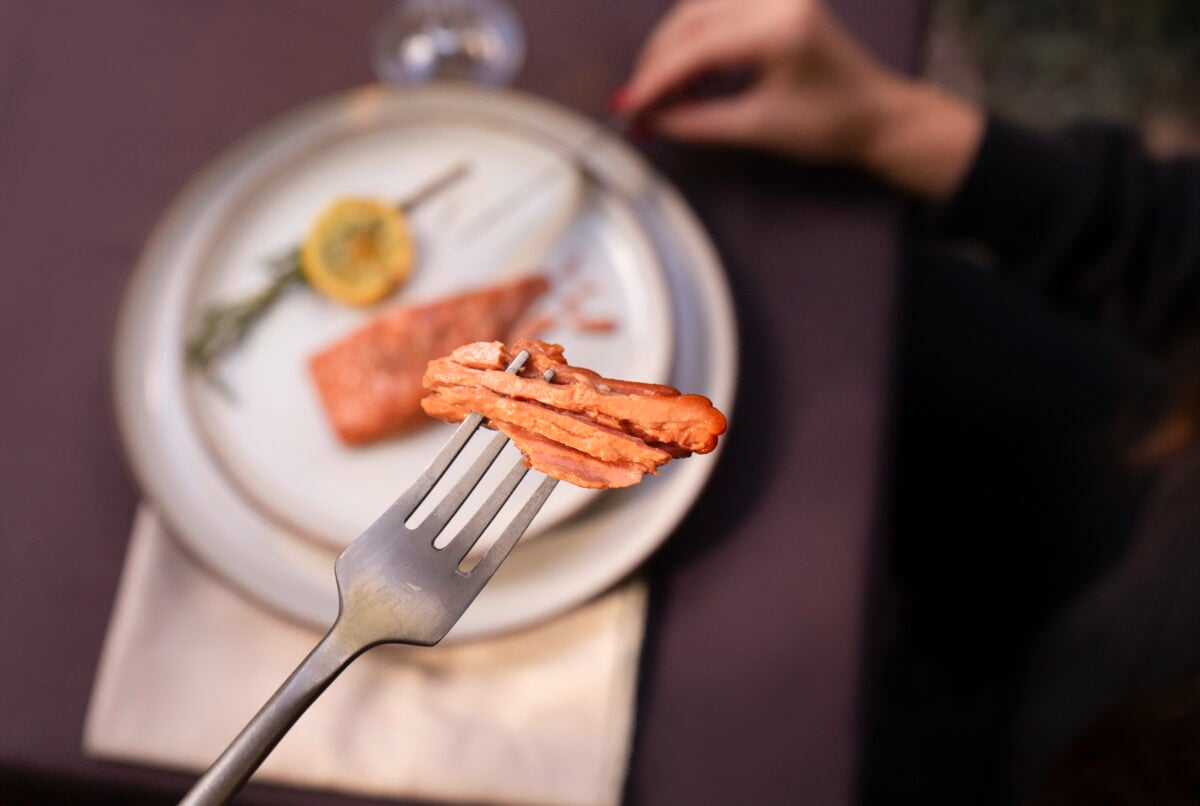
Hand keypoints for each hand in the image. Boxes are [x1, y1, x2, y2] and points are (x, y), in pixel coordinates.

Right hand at [620, 0, 983, 199]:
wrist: (877, 115)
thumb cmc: (830, 125)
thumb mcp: (757, 129)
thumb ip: (697, 122)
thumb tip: (649, 121)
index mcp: (778, 29)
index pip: (697, 48)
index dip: (655, 80)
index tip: (628, 107)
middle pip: (691, 19)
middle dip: (658, 62)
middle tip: (636, 103)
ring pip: (699, 11)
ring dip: (673, 50)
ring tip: (663, 95)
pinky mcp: (776, 1)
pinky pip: (718, 12)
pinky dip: (695, 41)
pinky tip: (691, 77)